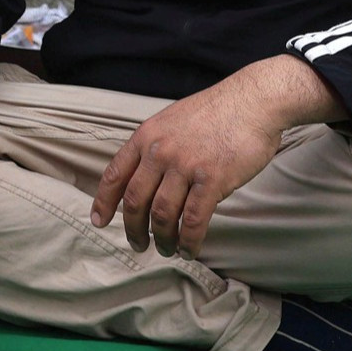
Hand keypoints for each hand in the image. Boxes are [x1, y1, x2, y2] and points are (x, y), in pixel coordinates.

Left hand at [91, 55, 343, 259]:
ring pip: (163, 214)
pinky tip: (188, 249)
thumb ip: (156, 147)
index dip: (103, 202)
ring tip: (166, 250)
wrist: (253, 101)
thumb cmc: (217, 112)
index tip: (98, 221)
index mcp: (145, 137)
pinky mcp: (212, 179)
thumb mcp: (171, 121)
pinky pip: (194, 219)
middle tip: (137, 245)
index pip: (114, 174)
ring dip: (162, 238)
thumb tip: (147, 176)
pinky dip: (189, 240)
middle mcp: (159, 152)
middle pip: (135, 200)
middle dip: (133, 229)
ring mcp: (184, 166)